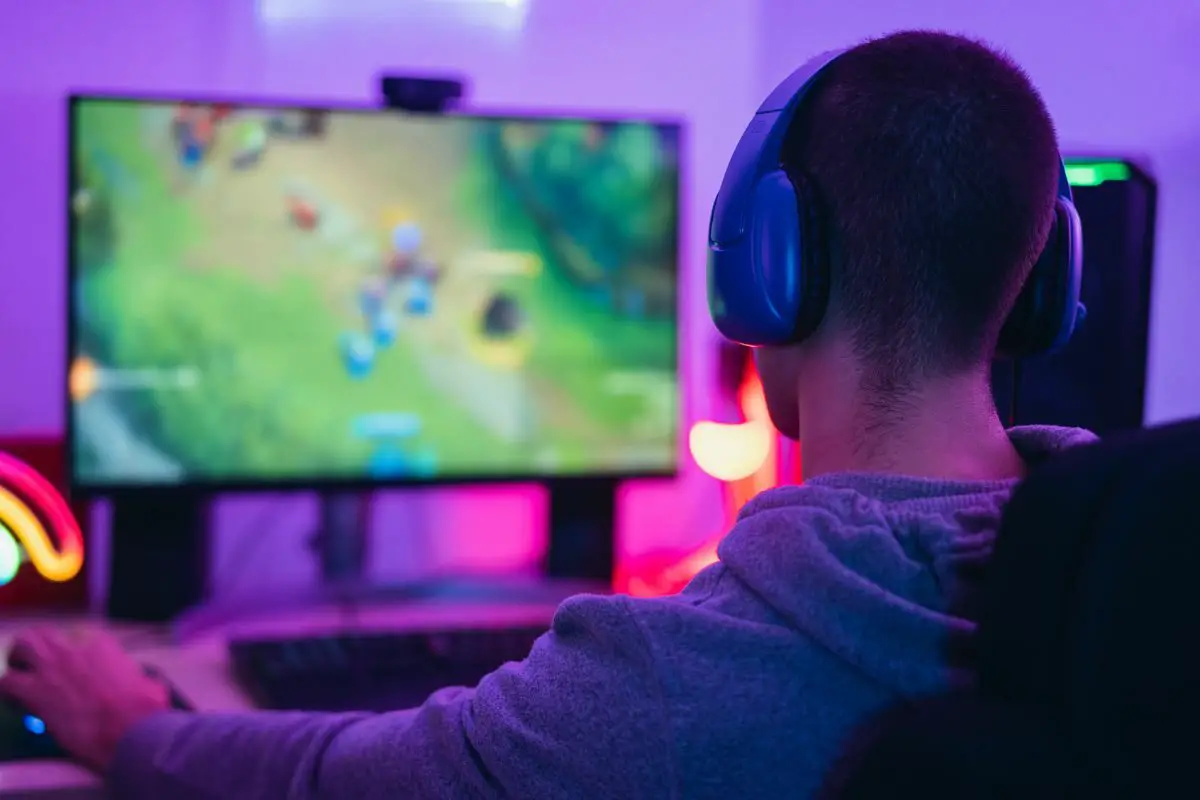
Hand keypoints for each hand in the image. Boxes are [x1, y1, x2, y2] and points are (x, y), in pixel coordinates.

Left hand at [0, 627, 170, 772]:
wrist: (126, 728)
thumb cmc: (143, 707)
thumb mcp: (148, 683)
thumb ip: (137, 677)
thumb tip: (143, 682)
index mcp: (102, 643)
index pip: (80, 637)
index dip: (75, 652)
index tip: (77, 667)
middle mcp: (73, 646)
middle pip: (44, 633)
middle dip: (37, 646)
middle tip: (37, 663)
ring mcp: (51, 666)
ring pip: (22, 645)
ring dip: (18, 658)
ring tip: (20, 673)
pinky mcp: (34, 691)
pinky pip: (8, 682)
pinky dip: (9, 690)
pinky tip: (14, 700)